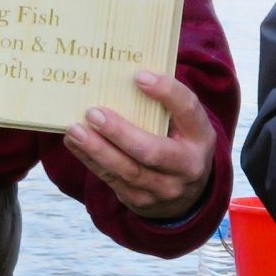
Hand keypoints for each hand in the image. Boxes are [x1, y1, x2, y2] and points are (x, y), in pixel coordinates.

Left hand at [64, 70, 218, 219]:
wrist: (187, 196)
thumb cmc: (179, 143)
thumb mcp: (186, 125)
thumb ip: (166, 104)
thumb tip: (126, 74)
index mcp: (201, 136)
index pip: (188, 110)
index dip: (166, 92)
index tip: (138, 76)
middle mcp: (187, 166)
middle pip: (151, 150)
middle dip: (119, 132)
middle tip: (93, 113)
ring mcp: (164, 189)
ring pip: (127, 170)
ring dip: (97, 149)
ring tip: (75, 129)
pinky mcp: (141, 201)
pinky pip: (112, 180)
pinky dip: (91, 161)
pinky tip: (75, 143)